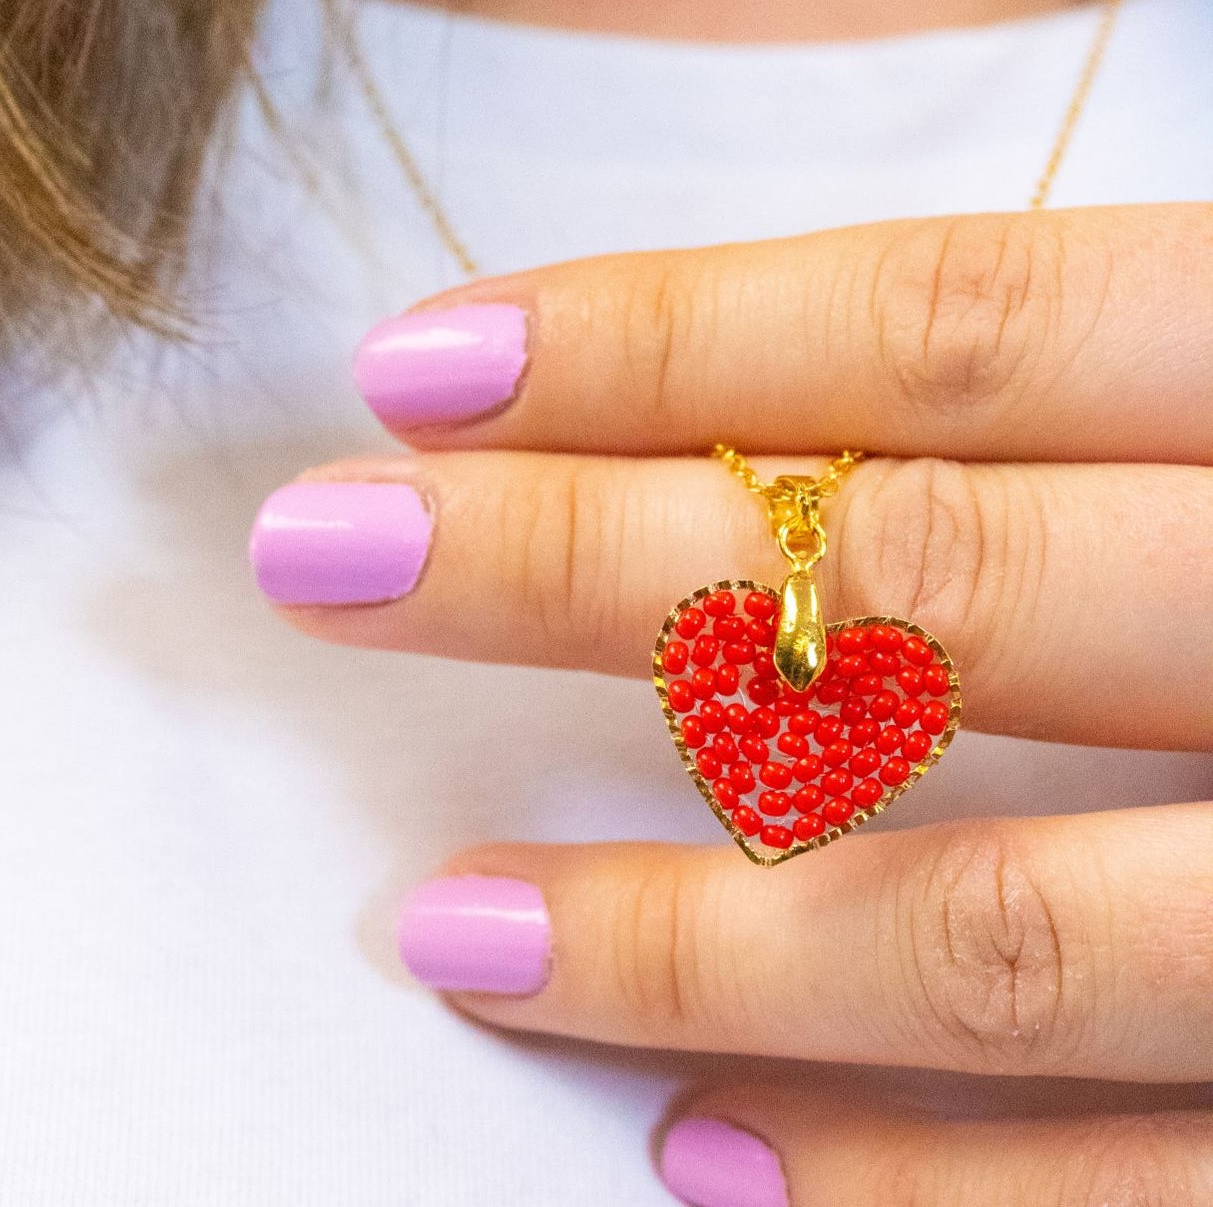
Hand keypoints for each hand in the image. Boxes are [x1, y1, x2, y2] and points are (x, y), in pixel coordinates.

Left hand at [251, 203, 1212, 1203]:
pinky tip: (698, 1149)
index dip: (670, 340)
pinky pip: (1129, 1192)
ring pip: (995, 927)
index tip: (423, 366)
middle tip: (328, 555)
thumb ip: (1081, 413)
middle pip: (914, 583)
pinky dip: (901, 1182)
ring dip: (680, 931)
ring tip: (442, 927)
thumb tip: (752, 441)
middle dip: (580, 571)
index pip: (959, 335)